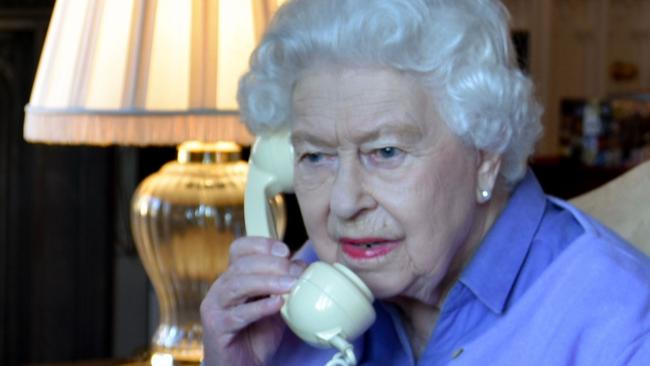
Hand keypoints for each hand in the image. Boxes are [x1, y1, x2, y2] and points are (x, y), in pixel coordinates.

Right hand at [201, 237, 306, 365]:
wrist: (243, 365)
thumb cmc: (257, 334)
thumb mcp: (276, 304)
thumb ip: (285, 285)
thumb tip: (302, 265)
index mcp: (233, 277)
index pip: (240, 248)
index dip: (261, 245)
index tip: (285, 250)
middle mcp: (220, 288)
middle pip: (242, 264)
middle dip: (273, 265)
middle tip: (296, 272)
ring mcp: (215, 306)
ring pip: (238, 285)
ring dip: (268, 283)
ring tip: (291, 286)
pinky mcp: (217, 326)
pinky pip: (238, 314)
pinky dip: (260, 307)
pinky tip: (278, 304)